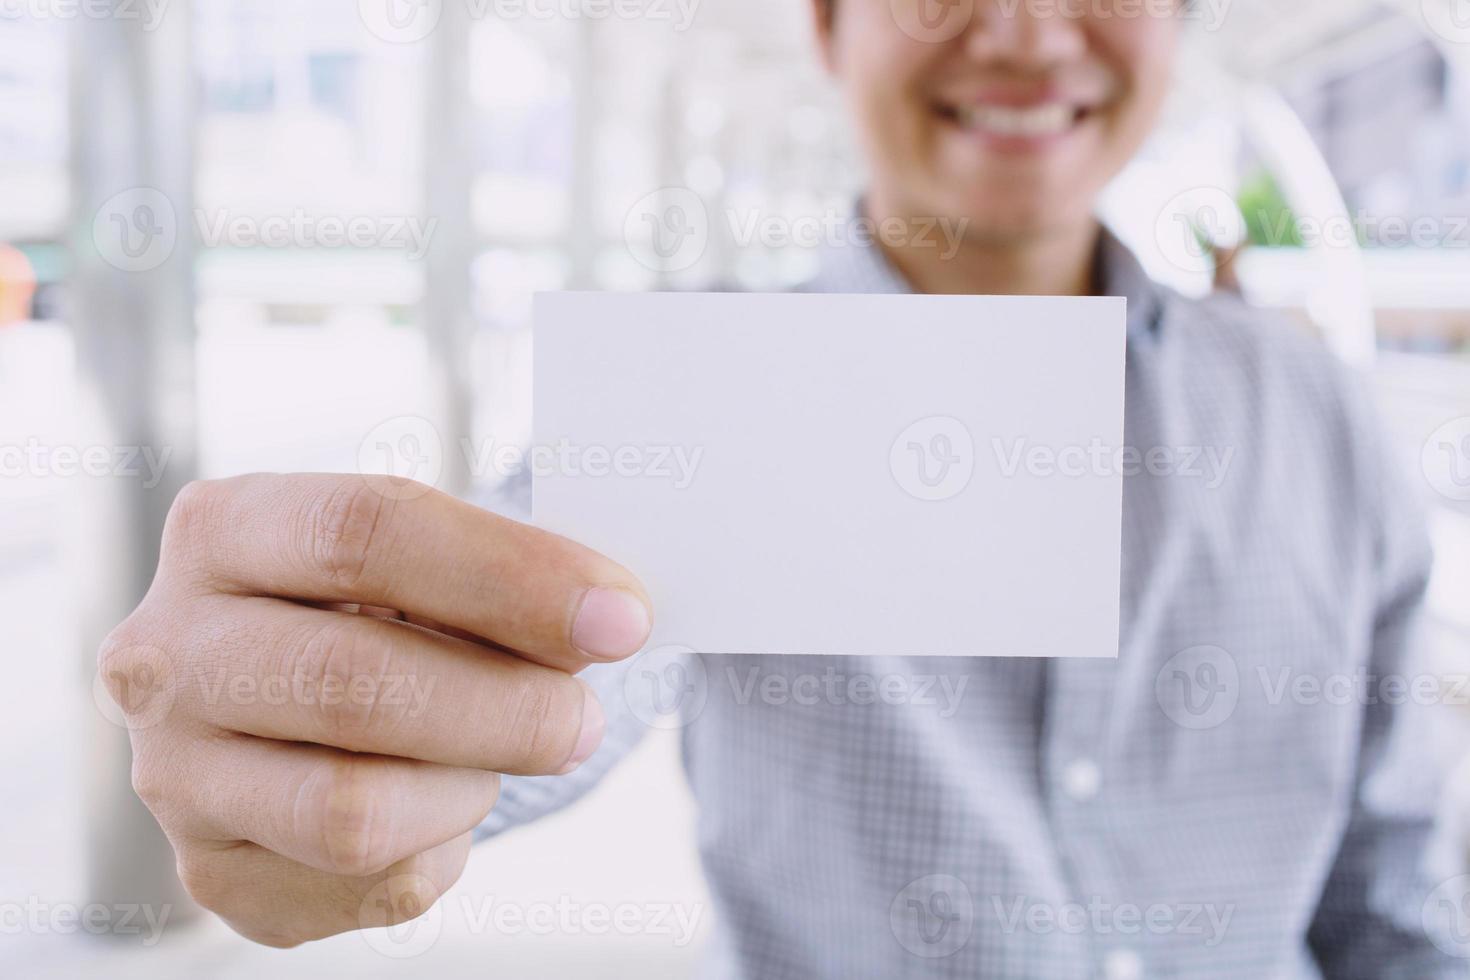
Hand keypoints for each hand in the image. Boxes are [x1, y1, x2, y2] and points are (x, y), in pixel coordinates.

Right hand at [97, 473, 651, 946]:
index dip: (511, 576)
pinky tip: (437, 799)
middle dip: (507, 706)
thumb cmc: (381, 607)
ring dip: (469, 784)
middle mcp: (166, 653)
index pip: (367, 532)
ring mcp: (176, 774)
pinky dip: (444, 845)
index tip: (619, 617)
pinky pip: (371, 883)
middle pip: (353, 682)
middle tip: (585, 717)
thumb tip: (607, 618)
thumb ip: (500, 575)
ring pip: (356, 811)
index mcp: (222, 529)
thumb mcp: (425, 558)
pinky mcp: (213, 874)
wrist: (295, 693)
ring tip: (495, 750)